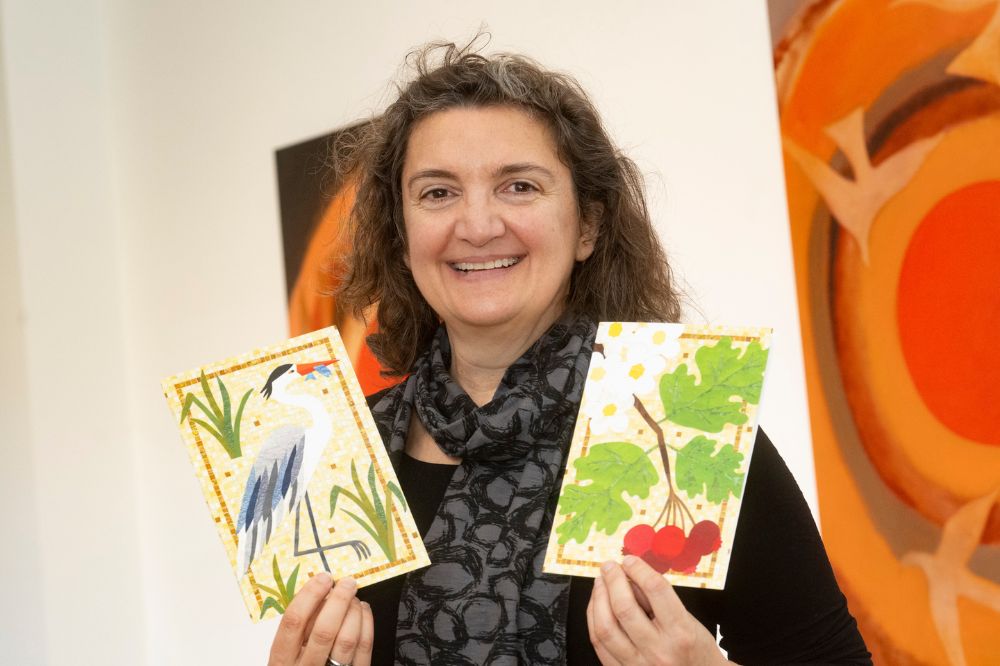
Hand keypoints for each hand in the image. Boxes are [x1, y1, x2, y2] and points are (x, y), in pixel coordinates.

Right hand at [268, 573, 373, 665]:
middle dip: (339, 601)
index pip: (293, 622)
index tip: (323, 578)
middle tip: (347, 582)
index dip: (310, 596)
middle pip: (324, 630)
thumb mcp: (287, 653)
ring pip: (347, 640)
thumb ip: (298, 629)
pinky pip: (363, 650)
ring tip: (355, 598)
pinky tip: (364, 612)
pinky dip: (367, 625)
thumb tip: (319, 594)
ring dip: (354, 612)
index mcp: (281, 660)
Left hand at [587, 555, 733, 665]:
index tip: (630, 560)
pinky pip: (599, 644)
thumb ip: (658, 599)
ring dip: (598, 598)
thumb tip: (631, 576)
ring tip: (600, 582)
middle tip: (609, 567)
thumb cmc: (695, 649)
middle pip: (624, 608)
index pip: (656, 590)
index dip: (639, 569)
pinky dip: (594, 619)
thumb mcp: (688, 619)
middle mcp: (659, 652)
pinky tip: (596, 605)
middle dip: (613, 580)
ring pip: (605, 628)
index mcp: (681, 633)